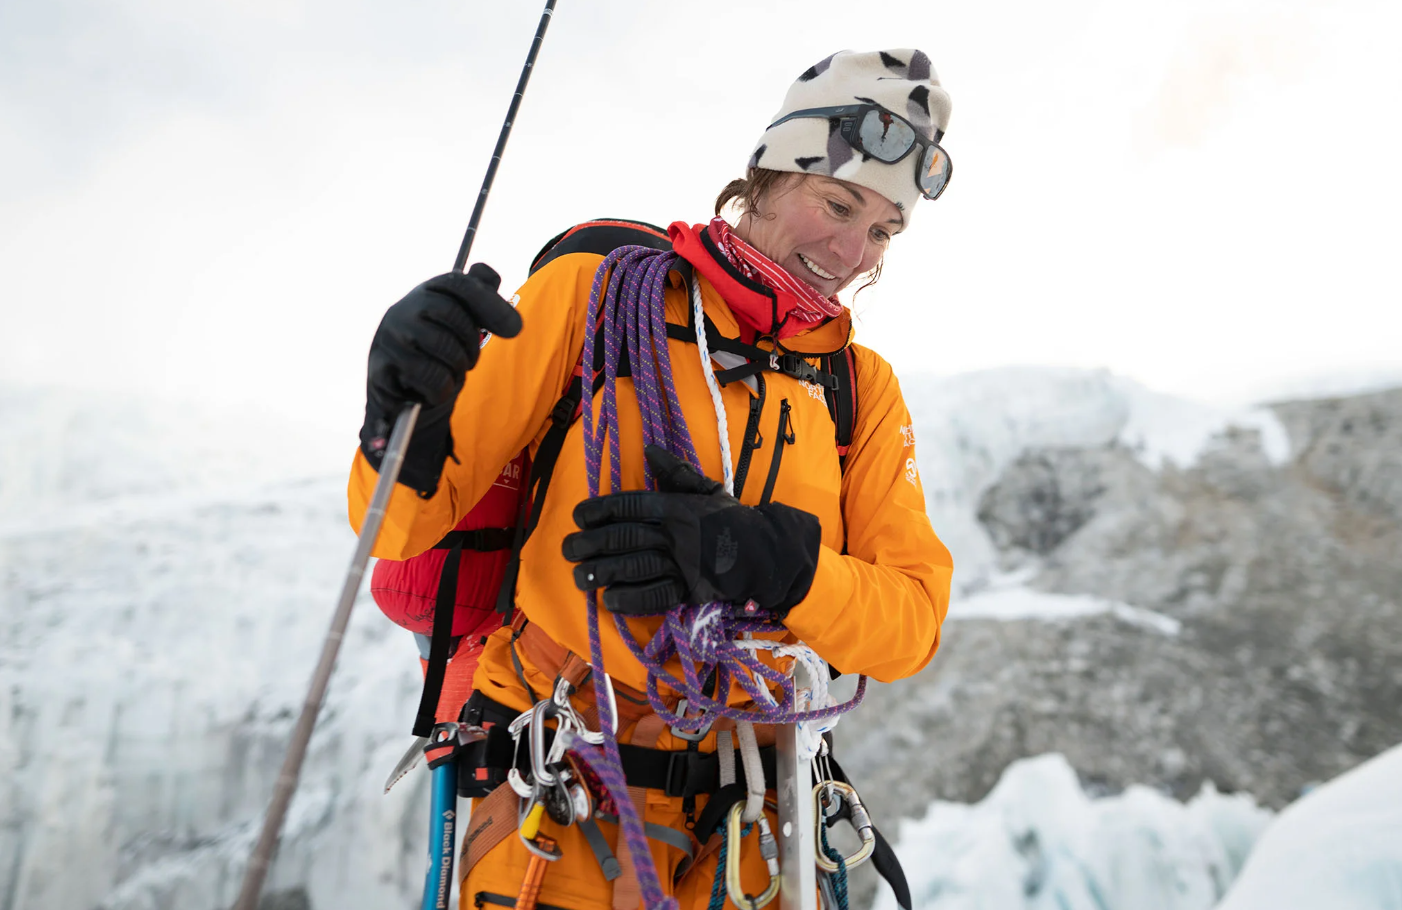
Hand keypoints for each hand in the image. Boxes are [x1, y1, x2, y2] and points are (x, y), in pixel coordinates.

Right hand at [359, 264, 521, 494]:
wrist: (401, 392)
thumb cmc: (438, 350)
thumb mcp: (462, 322)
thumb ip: (480, 295)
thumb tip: (487, 274)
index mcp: (425, 293)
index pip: (458, 283)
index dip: (489, 302)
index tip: (515, 329)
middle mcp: (402, 309)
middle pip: (454, 315)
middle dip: (471, 342)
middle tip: (470, 360)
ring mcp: (389, 337)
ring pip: (444, 347)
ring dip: (458, 368)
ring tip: (450, 373)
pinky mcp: (381, 368)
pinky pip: (430, 377)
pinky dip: (441, 389)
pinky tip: (434, 390)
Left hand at [561, 445, 820, 616]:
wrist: (767, 553)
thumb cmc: (733, 520)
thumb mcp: (708, 489)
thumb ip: (677, 472)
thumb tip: (651, 450)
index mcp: (679, 506)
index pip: (631, 504)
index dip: (601, 510)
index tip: (578, 516)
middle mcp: (677, 534)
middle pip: (625, 537)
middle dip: (591, 544)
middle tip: (568, 549)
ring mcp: (683, 564)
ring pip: (634, 567)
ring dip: (602, 572)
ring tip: (579, 577)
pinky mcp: (690, 591)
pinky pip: (655, 596)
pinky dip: (630, 599)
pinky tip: (608, 600)